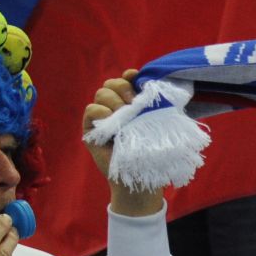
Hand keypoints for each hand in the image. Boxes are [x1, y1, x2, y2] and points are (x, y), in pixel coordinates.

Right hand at [85, 70, 164, 215]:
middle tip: (133, 103)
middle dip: (123, 87)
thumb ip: (161, 108)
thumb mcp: (161, 128)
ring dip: (113, 100)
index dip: (131, 76)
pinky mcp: (91, 131)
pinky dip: (101, 111)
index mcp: (133, 104)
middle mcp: (116, 108)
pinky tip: (111, 121)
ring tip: (124, 115)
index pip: (127, 80)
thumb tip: (165, 89)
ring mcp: (103, 119)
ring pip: (101, 93)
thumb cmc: (153, 155)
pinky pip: (90, 110)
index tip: (137, 78)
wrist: (141, 180)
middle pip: (112, 83)